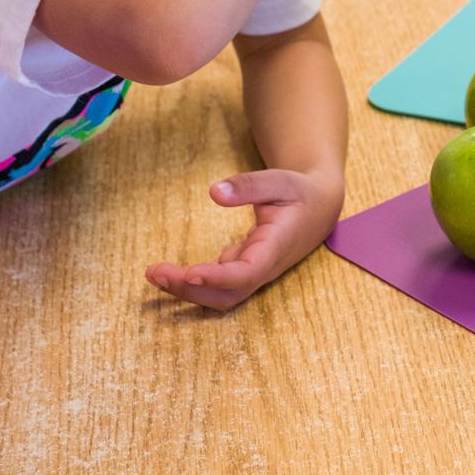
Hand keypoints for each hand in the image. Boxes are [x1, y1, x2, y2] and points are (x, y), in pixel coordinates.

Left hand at [146, 167, 344, 309]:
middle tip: (154, 272)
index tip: (188, 273)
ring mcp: (255, 271)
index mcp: (275, 248)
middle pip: (227, 294)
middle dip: (189, 290)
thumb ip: (249, 185)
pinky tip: (174, 270)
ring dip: (188, 289)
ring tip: (156, 274)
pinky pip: (219, 284)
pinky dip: (195, 281)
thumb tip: (215, 191)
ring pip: (221, 294)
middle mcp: (264, 267)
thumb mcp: (279, 181)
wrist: (320, 207)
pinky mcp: (246, 268)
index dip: (216, 277)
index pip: (245, 274)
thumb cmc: (300, 192)